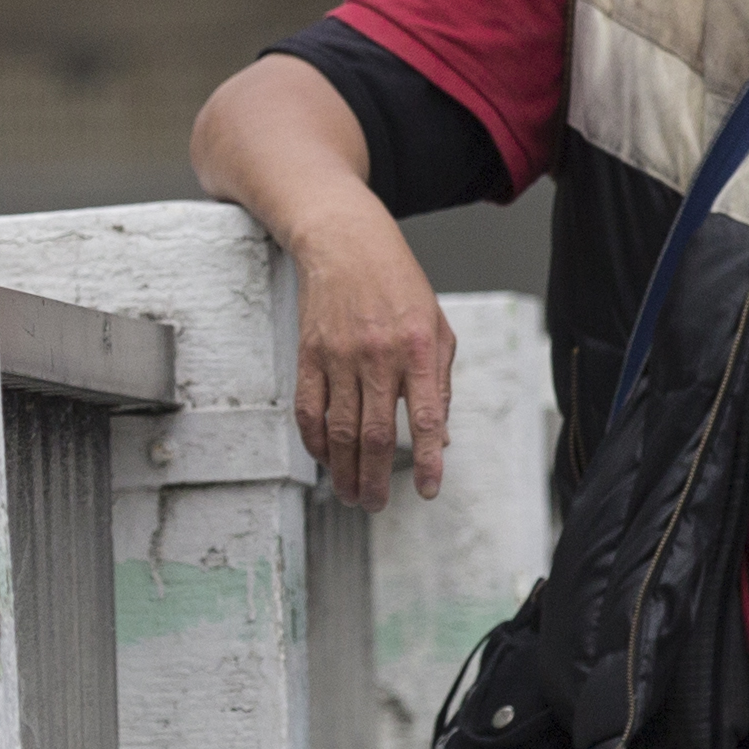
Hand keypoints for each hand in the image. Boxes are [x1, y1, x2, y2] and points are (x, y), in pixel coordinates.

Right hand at [293, 218, 454, 503]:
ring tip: (350, 495)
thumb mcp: (436, 325)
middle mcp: (378, 354)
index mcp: (418, 347)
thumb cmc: (398, 284)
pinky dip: (316, 441)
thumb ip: (440, 381)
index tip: (428, 490)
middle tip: (376, 506)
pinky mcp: (309, 354)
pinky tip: (325, 459)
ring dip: (344, 470)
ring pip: (339, 429)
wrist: (345, 242)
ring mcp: (339, 356)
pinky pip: (308, 410)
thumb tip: (439, 436)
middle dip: (375, 479)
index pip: (425, 416)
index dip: (426, 459)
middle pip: (373, 433)